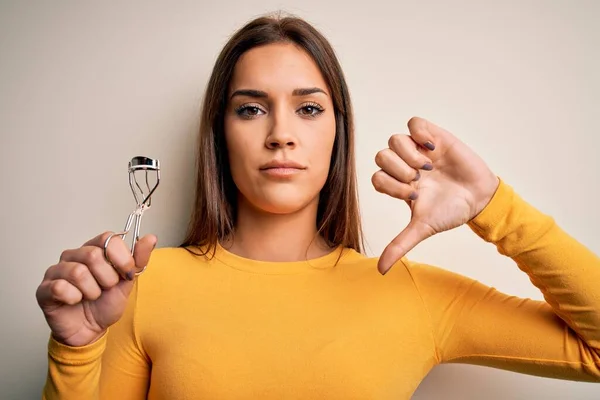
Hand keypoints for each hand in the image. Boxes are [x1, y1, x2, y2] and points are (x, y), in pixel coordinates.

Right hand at [35, 232, 156, 346]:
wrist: (91, 331)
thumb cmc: (105, 304)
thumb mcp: (127, 282)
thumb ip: (138, 260)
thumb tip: (150, 238)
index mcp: (94, 249)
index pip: (108, 239)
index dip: (121, 259)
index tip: (125, 274)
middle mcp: (73, 255)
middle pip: (93, 255)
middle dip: (107, 279)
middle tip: (105, 289)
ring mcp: (56, 271)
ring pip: (78, 272)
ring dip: (92, 291)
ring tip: (90, 297)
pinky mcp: (44, 289)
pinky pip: (60, 287)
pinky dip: (74, 298)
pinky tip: (75, 302)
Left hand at [372, 117, 499, 274]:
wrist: (480, 199)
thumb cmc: (450, 212)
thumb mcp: (422, 228)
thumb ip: (400, 244)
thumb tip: (380, 270)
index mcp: (398, 184)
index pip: (377, 177)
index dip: (391, 186)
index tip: (414, 195)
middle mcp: (405, 165)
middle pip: (381, 156)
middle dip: (398, 170)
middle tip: (420, 180)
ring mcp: (418, 150)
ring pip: (394, 140)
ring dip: (408, 155)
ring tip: (428, 167)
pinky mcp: (434, 136)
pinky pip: (414, 123)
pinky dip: (419, 133)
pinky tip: (432, 148)